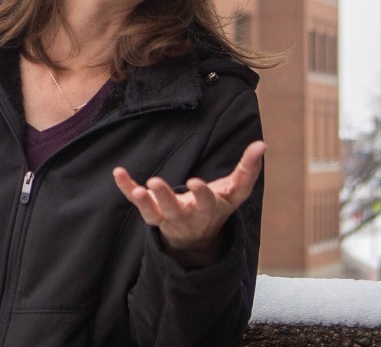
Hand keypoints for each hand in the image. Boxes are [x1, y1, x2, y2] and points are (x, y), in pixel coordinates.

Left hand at [112, 140, 265, 264]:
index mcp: (208, 209)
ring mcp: (167, 217)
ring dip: (146, 201)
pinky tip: (118, 173)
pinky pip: (137, 203)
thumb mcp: (236, 191)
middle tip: (155, 183)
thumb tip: (262, 144)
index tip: (195, 182)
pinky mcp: (153, 214)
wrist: (199, 236)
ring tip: (140, 188)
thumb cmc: (219, 206)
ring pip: (155, 212)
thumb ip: (248, 169)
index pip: (206, 202)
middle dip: (166, 197)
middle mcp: (186, 215)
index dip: (201, 194)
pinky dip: (127, 189)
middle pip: (175, 209)